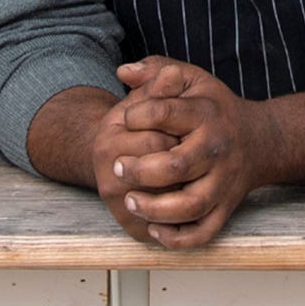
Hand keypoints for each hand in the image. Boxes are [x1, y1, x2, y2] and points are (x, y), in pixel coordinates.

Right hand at [24, 84, 183, 246]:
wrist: (123, 160)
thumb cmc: (143, 126)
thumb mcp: (148, 96)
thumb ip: (158, 80)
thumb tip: (170, 75)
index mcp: (109, 136)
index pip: (158, 137)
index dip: (181, 133)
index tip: (186, 129)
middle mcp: (108, 174)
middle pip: (166, 170)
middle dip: (188, 160)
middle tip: (195, 151)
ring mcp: (119, 204)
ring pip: (170, 203)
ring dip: (190, 188)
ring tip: (195, 173)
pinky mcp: (134, 229)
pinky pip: (168, 230)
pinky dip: (185, 219)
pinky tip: (191, 198)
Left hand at [107, 57, 275, 248]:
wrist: (259, 140)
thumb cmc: (214, 109)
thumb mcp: (191, 79)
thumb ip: (157, 70)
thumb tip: (122, 71)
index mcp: (206, 115)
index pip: (168, 114)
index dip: (140, 116)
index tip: (125, 119)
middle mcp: (217, 150)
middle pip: (177, 166)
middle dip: (140, 171)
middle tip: (117, 167)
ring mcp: (223, 183)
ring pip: (190, 205)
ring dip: (155, 208)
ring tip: (130, 200)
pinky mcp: (226, 208)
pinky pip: (204, 232)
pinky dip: (179, 238)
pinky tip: (155, 230)